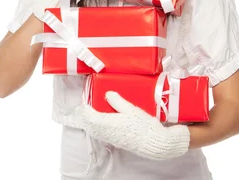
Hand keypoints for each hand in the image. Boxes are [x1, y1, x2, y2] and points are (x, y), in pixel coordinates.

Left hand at [66, 91, 189, 160]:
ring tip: (92, 113)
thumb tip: (107, 94)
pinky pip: (101, 135)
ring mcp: (111, 139)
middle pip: (89, 124)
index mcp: (107, 123)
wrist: (154, 144)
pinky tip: (102, 122)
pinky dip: (97, 127)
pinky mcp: (116, 142)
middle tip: (86, 107)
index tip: (84, 102)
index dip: (84, 109)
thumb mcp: (131, 109)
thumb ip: (117, 101)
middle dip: (85, 115)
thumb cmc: (144, 126)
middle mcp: (106, 133)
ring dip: (90, 122)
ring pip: (94, 131)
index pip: (88, 116)